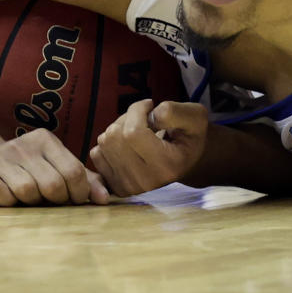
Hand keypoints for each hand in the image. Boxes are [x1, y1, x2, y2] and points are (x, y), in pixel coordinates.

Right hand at [0, 128, 109, 205]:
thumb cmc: (25, 170)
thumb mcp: (54, 167)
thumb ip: (82, 180)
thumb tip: (105, 199)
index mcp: (46, 141)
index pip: (74, 171)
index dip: (78, 194)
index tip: (73, 201)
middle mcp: (24, 146)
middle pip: (54, 185)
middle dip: (55, 200)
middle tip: (47, 201)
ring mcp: (1, 159)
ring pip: (28, 192)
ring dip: (30, 203)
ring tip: (25, 198)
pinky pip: (1, 194)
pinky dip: (7, 202)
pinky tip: (5, 196)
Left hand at [89, 99, 208, 196]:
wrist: (187, 160)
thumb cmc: (190, 135)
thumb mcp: (194, 116)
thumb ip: (175, 112)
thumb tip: (152, 116)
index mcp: (167, 166)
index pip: (133, 133)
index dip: (137, 110)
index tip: (149, 105)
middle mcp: (146, 181)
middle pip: (115, 137)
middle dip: (127, 118)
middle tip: (144, 119)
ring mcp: (129, 187)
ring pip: (104, 143)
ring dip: (118, 129)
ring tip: (138, 131)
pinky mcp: (116, 186)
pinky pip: (96, 154)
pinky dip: (109, 143)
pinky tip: (127, 144)